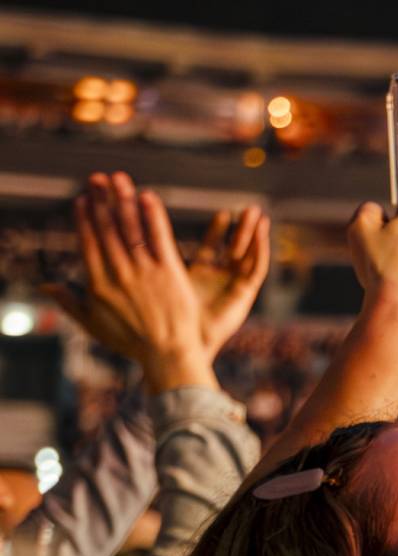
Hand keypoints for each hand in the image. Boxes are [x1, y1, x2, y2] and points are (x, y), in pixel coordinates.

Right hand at [45, 172, 270, 393]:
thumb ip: (70, 303)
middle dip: (101, 200)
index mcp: (98, 285)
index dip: (85, 219)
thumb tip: (45, 288)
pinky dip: (153, 216)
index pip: (88, 243)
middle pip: (107, 230)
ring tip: (118, 178)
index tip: (82, 199)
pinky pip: (159, 238)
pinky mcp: (170, 272)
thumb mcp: (94, 325)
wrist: (169, 354)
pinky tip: (148, 196)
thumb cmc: (131, 342)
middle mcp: (119, 274)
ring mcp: (145, 272)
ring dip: (123, 200)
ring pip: (131, 229)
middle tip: (96, 177)